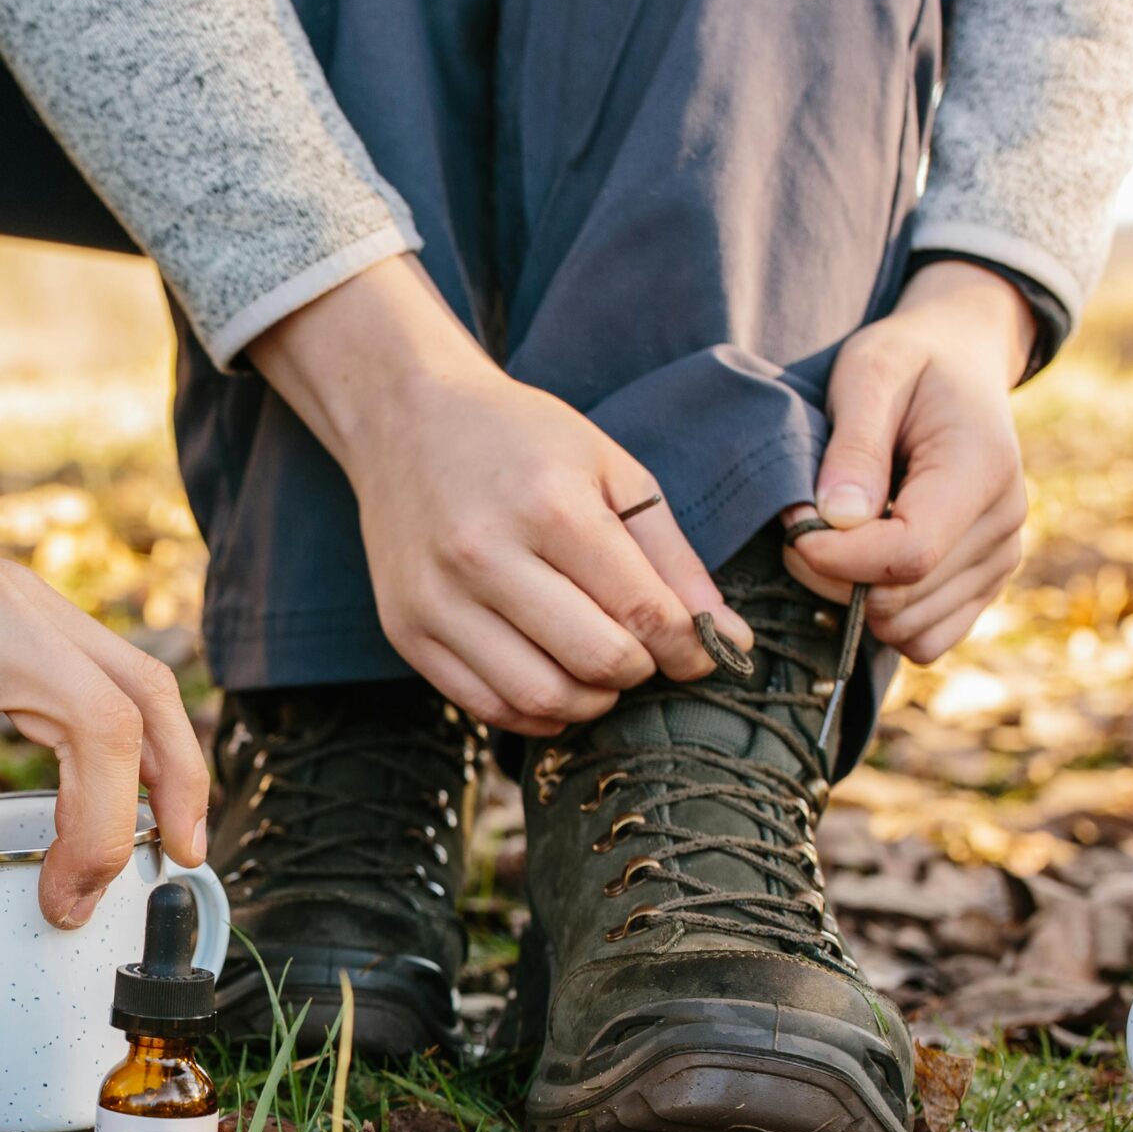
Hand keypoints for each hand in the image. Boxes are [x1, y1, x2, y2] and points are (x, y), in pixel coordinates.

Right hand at [248, 256, 750, 735]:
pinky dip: (535, 713)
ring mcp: (438, 599)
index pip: (643, 612)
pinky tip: (554, 680)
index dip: (688, 647)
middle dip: (640, 671)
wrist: (406, 418)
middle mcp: (485, 556)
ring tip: (600, 669)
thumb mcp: (611, 471)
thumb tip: (727, 639)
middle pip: (596, 662)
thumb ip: (671, 557)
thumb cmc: (521, 440)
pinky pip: (485, 705)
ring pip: (540, 699)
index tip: (703, 651)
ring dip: (591, 701)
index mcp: (550, 507)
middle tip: (644, 652)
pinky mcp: (406, 630)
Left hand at [787, 259, 1037, 663]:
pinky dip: (884, 617)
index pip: (909, 554)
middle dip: (832, 577)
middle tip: (803, 524)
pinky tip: (866, 565)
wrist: (961, 363)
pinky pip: (926, 639)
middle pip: (901, 600)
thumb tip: (839, 519)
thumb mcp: (870, 372)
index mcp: (981, 469)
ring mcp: (1000, 561)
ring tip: (838, 537)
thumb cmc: (909, 361)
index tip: (793, 529)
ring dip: (853, 599)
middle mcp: (1004, 524)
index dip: (837, 559)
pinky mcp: (984, 584)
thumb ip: (855, 445)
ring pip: (909, 630)